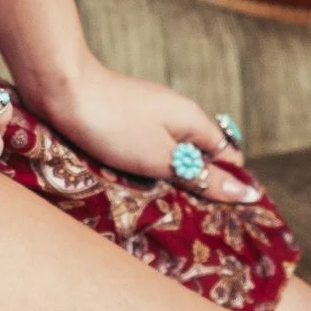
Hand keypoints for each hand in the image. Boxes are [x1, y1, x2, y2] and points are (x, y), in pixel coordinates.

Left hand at [30, 60, 259, 203]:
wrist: (64, 91)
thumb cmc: (115, 127)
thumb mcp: (162, 160)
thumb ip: (203, 178)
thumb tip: (246, 192)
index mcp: (194, 120)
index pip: (229, 156)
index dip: (229, 184)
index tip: (225, 217)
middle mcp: (178, 112)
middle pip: (202, 154)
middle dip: (198, 184)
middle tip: (191, 219)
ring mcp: (152, 112)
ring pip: (174, 151)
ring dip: (171, 176)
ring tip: (162, 206)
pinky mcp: (128, 116)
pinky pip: (151, 145)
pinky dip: (149, 165)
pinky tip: (136, 182)